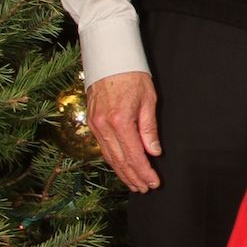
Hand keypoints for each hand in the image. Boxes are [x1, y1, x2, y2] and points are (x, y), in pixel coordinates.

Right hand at [86, 71, 162, 192]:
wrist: (109, 58)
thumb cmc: (132, 75)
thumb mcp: (148, 100)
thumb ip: (149, 129)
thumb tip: (154, 151)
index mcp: (120, 121)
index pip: (134, 156)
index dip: (145, 172)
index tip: (154, 182)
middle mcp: (104, 126)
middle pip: (121, 161)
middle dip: (134, 177)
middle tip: (145, 188)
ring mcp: (96, 125)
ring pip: (110, 157)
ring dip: (123, 173)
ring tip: (134, 184)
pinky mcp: (92, 122)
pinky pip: (103, 148)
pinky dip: (113, 160)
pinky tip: (121, 167)